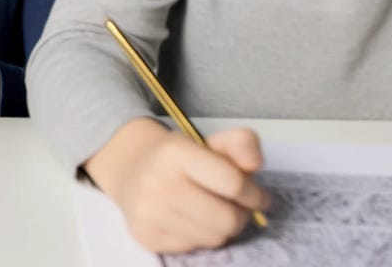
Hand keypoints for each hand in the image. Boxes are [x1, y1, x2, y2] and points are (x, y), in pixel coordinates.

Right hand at [84, 118, 269, 253]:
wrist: (131, 169)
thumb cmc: (179, 159)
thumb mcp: (210, 142)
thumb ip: (241, 143)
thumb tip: (254, 163)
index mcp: (176, 151)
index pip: (233, 183)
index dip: (255, 194)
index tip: (260, 198)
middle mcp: (157, 181)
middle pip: (227, 219)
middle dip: (239, 215)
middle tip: (235, 207)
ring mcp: (148, 211)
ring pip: (213, 238)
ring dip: (221, 228)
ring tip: (212, 212)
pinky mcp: (144, 235)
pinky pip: (193, 248)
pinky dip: (199, 237)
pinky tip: (191, 221)